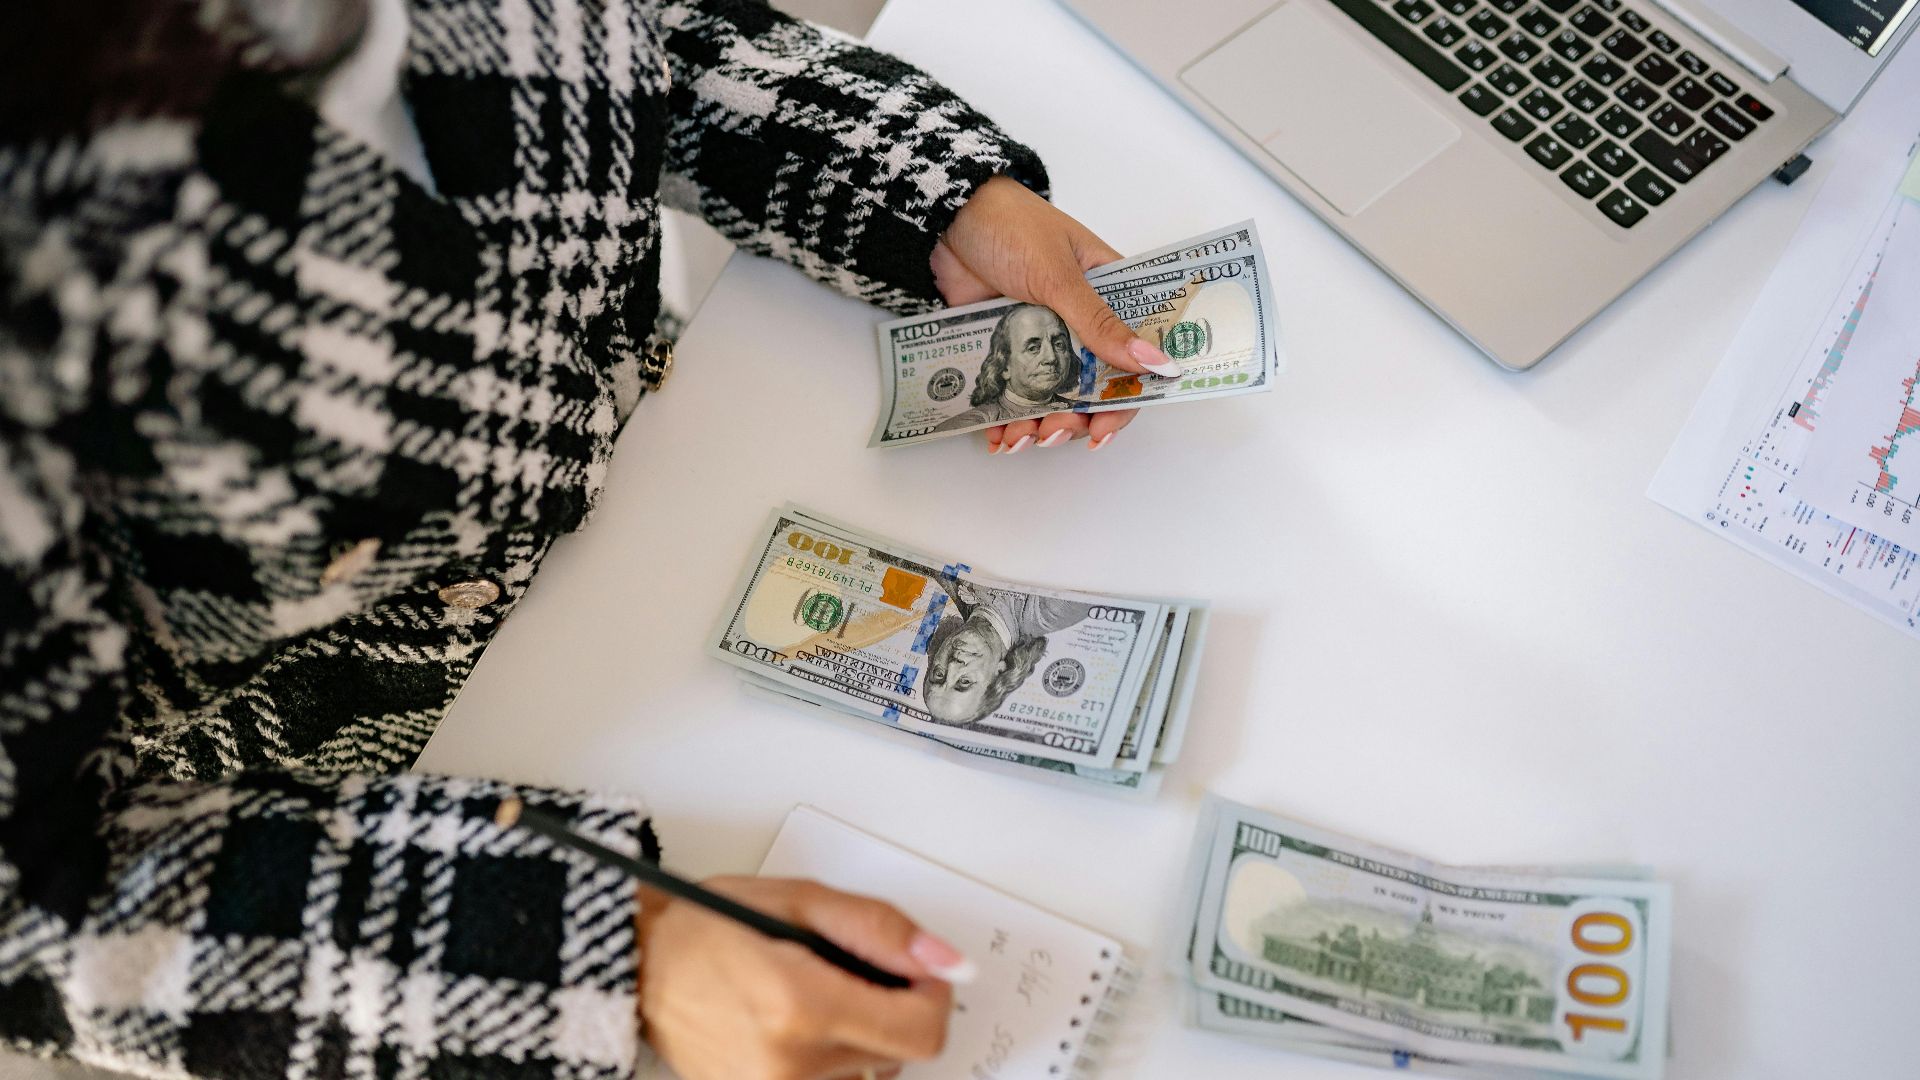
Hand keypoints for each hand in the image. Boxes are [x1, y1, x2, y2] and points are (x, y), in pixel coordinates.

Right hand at [636, 877, 966, 1079]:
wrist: (638, 966)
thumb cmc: (707, 925)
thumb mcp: (801, 900)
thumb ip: (882, 931)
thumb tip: (947, 963)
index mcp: (801, 1007)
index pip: (921, 1031)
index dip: (933, 996)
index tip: (916, 973)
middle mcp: (789, 1065)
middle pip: (900, 1053)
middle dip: (891, 1008)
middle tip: (847, 972)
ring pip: (869, 1070)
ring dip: (859, 1034)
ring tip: (810, 997)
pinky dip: (830, 1056)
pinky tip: (798, 1026)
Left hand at [933, 176, 1181, 453]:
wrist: (945, 215)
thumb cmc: (1009, 224)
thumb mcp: (1059, 276)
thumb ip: (1100, 324)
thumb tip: (1155, 363)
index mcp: (1107, 293)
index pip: (1133, 353)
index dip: (1126, 396)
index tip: (1106, 427)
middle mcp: (1078, 320)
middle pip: (1090, 387)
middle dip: (1075, 418)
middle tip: (1054, 432)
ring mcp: (1040, 336)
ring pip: (1051, 396)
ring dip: (1041, 425)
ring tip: (1021, 438)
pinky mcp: (1004, 346)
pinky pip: (1012, 392)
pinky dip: (1007, 419)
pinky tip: (999, 438)